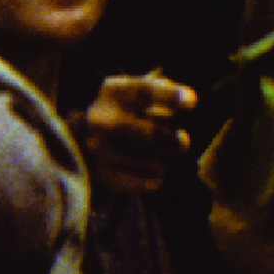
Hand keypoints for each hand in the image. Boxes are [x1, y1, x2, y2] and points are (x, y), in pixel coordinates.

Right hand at [83, 72, 195, 193]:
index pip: (145, 91)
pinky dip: (155, 178)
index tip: (191, 102)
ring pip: (155, 163)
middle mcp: (100, 120)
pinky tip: (147, 169)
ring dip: (164, 160)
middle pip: (153, 134)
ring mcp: (98, 150)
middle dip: (175, 140)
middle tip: (181, 140)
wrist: (82, 142)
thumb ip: (164, 93)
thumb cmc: (125, 113)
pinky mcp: (103, 177)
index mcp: (113, 92)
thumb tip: (188, 102)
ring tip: (156, 154)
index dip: (169, 96)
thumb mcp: (137, 93)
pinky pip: (148, 183)